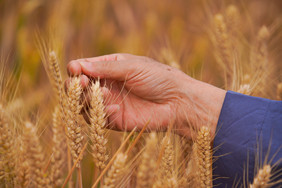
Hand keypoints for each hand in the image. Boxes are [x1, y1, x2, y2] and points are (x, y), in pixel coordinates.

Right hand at [67, 53, 225, 137]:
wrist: (177, 102)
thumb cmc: (159, 78)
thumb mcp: (132, 67)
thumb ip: (106, 68)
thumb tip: (79, 66)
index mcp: (110, 67)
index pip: (83, 67)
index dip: (76, 69)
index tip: (77, 71)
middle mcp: (107, 85)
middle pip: (79, 87)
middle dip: (77, 86)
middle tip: (83, 84)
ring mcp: (110, 103)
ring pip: (84, 104)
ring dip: (89, 100)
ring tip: (104, 94)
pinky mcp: (115, 120)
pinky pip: (98, 119)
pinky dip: (103, 114)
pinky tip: (118, 109)